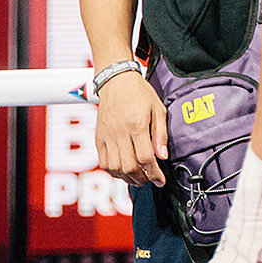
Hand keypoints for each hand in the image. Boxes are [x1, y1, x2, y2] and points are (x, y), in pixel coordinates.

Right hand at [93, 71, 166, 185]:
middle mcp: (120, 133)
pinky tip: (123, 171)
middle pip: (129, 166)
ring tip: (139, 178)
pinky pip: (103, 161)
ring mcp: (107, 136)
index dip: (154, 173)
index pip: (145, 158)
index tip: (161, 180)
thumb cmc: (140, 94)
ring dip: (127, 178)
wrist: (116, 81)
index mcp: (137, 125)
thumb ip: (160, 134)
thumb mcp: (158, 109)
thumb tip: (163, 156)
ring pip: (114, 167)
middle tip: (151, 180)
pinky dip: (113, 171)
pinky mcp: (99, 138)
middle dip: (142, 179)